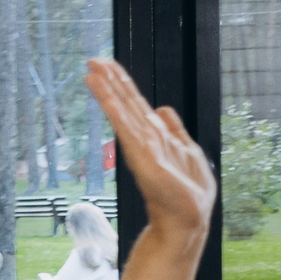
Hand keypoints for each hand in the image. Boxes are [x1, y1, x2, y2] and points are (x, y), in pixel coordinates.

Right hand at [85, 57, 215, 246]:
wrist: (187, 219)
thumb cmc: (186, 193)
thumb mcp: (188, 152)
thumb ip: (175, 130)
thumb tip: (164, 109)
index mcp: (156, 136)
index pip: (136, 104)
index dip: (122, 84)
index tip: (107, 66)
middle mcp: (145, 138)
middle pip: (127, 102)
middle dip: (111, 80)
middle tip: (92, 60)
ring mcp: (142, 147)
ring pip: (124, 111)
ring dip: (109, 89)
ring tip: (92, 71)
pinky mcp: (142, 157)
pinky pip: (127, 128)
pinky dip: (116, 112)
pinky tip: (106, 98)